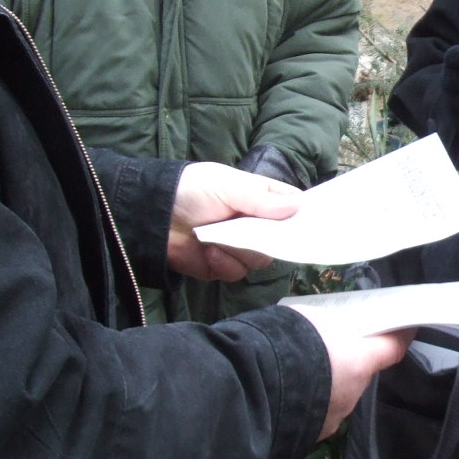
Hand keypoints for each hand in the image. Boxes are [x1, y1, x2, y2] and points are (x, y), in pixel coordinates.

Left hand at [167, 162, 299, 282]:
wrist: (152, 215)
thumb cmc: (192, 190)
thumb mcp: (227, 186)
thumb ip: (261, 198)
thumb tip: (298, 205)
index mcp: (260, 198)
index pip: (291, 208)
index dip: (300, 217)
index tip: (306, 225)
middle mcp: (254, 224)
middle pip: (280, 241)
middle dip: (266, 239)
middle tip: (250, 232)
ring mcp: (238, 246)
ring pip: (259, 259)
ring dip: (240, 251)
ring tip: (217, 238)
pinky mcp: (221, 266)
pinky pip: (237, 272)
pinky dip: (224, 263)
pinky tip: (209, 252)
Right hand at [287, 310, 412, 436]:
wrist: (250, 387)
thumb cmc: (284, 344)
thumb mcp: (308, 320)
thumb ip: (326, 327)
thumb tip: (326, 329)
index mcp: (357, 363)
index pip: (392, 349)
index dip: (400, 337)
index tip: (405, 329)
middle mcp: (351, 394)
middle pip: (359, 373)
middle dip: (346, 362)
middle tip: (324, 347)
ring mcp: (332, 418)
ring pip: (336, 395)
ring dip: (324, 384)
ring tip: (297, 372)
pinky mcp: (310, 435)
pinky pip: (315, 412)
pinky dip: (307, 403)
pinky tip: (286, 394)